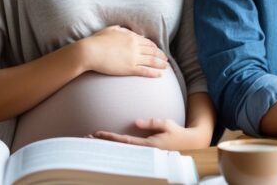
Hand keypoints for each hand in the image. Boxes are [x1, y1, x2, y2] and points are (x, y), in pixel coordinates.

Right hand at [81, 25, 167, 77]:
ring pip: (152, 61)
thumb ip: (121, 30)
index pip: (148, 42)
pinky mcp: (129, 68)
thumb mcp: (110, 30)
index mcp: (131, 37)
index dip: (155, 47)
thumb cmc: (97, 40)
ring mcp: (133, 58)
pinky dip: (154, 73)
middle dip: (161, 55)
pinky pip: (145, 71)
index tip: (158, 50)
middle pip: (152, 51)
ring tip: (166, 67)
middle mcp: (135, 47)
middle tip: (166, 59)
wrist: (90, 52)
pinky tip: (159, 75)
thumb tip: (126, 30)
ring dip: (161, 64)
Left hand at [93, 118, 210, 149]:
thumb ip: (152, 123)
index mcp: (148, 145)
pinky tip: (108, 144)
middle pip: (118, 148)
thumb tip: (136, 122)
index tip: (96, 133)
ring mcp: (144, 153)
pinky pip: (127, 149)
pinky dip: (116, 146)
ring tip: (92, 141)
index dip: (109, 137)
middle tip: (86, 138)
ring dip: (106, 146)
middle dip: (102, 143)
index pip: (124, 141)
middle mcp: (143, 151)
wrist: (189, 145)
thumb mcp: (167, 124)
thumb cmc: (178, 134)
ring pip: (121, 150)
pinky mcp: (145, 152)